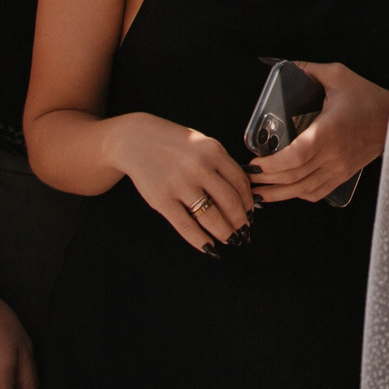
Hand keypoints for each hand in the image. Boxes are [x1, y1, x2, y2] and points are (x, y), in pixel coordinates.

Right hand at [104, 113, 253, 251]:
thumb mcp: (203, 144)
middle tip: (244, 232)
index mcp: (214, 151)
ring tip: (231, 240)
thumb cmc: (175, 144)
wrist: (137, 140)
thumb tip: (245, 193)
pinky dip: (201, 241)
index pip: (241, 183)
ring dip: (225, 233)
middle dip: (241, 222)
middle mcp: (199, 168)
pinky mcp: (162, 200)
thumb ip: (222, 164)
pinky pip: (186, 226)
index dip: (248, 202)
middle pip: (230, 202)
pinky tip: (210, 248)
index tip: (251, 213)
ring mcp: (180, 185)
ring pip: (211, 217)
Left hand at [252, 63, 388, 204]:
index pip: (296, 156)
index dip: (272, 165)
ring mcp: (339, 168)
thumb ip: (310, 70)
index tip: (254, 163)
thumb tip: (285, 65)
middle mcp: (333, 155)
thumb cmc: (366, 97)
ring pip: (303, 190)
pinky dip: (298, 195)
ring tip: (258, 192)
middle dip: (267, 181)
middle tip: (247, 177)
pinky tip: (285, 192)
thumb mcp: (339, 76)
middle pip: (294, 176)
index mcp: (329, 131)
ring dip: (278, 194)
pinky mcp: (343, 175)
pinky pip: (317, 192)